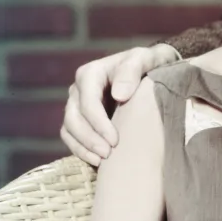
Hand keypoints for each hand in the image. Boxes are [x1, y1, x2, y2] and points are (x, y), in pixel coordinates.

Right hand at [60, 44, 178, 165]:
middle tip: (109, 154)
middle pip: (74, 118)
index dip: (98, 124)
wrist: (152, 70)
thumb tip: (119, 95)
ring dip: (84, 147)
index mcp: (91, 73)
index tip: (115, 140)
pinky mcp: (79, 119)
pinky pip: (70, 137)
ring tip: (103, 160)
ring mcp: (76, 105)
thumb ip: (133, 70)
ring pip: (69, 129)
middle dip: (90, 139)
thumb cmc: (149, 63)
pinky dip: (80, 150)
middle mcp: (79, 89)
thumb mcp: (146, 59)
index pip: (88, 102)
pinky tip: (97, 161)